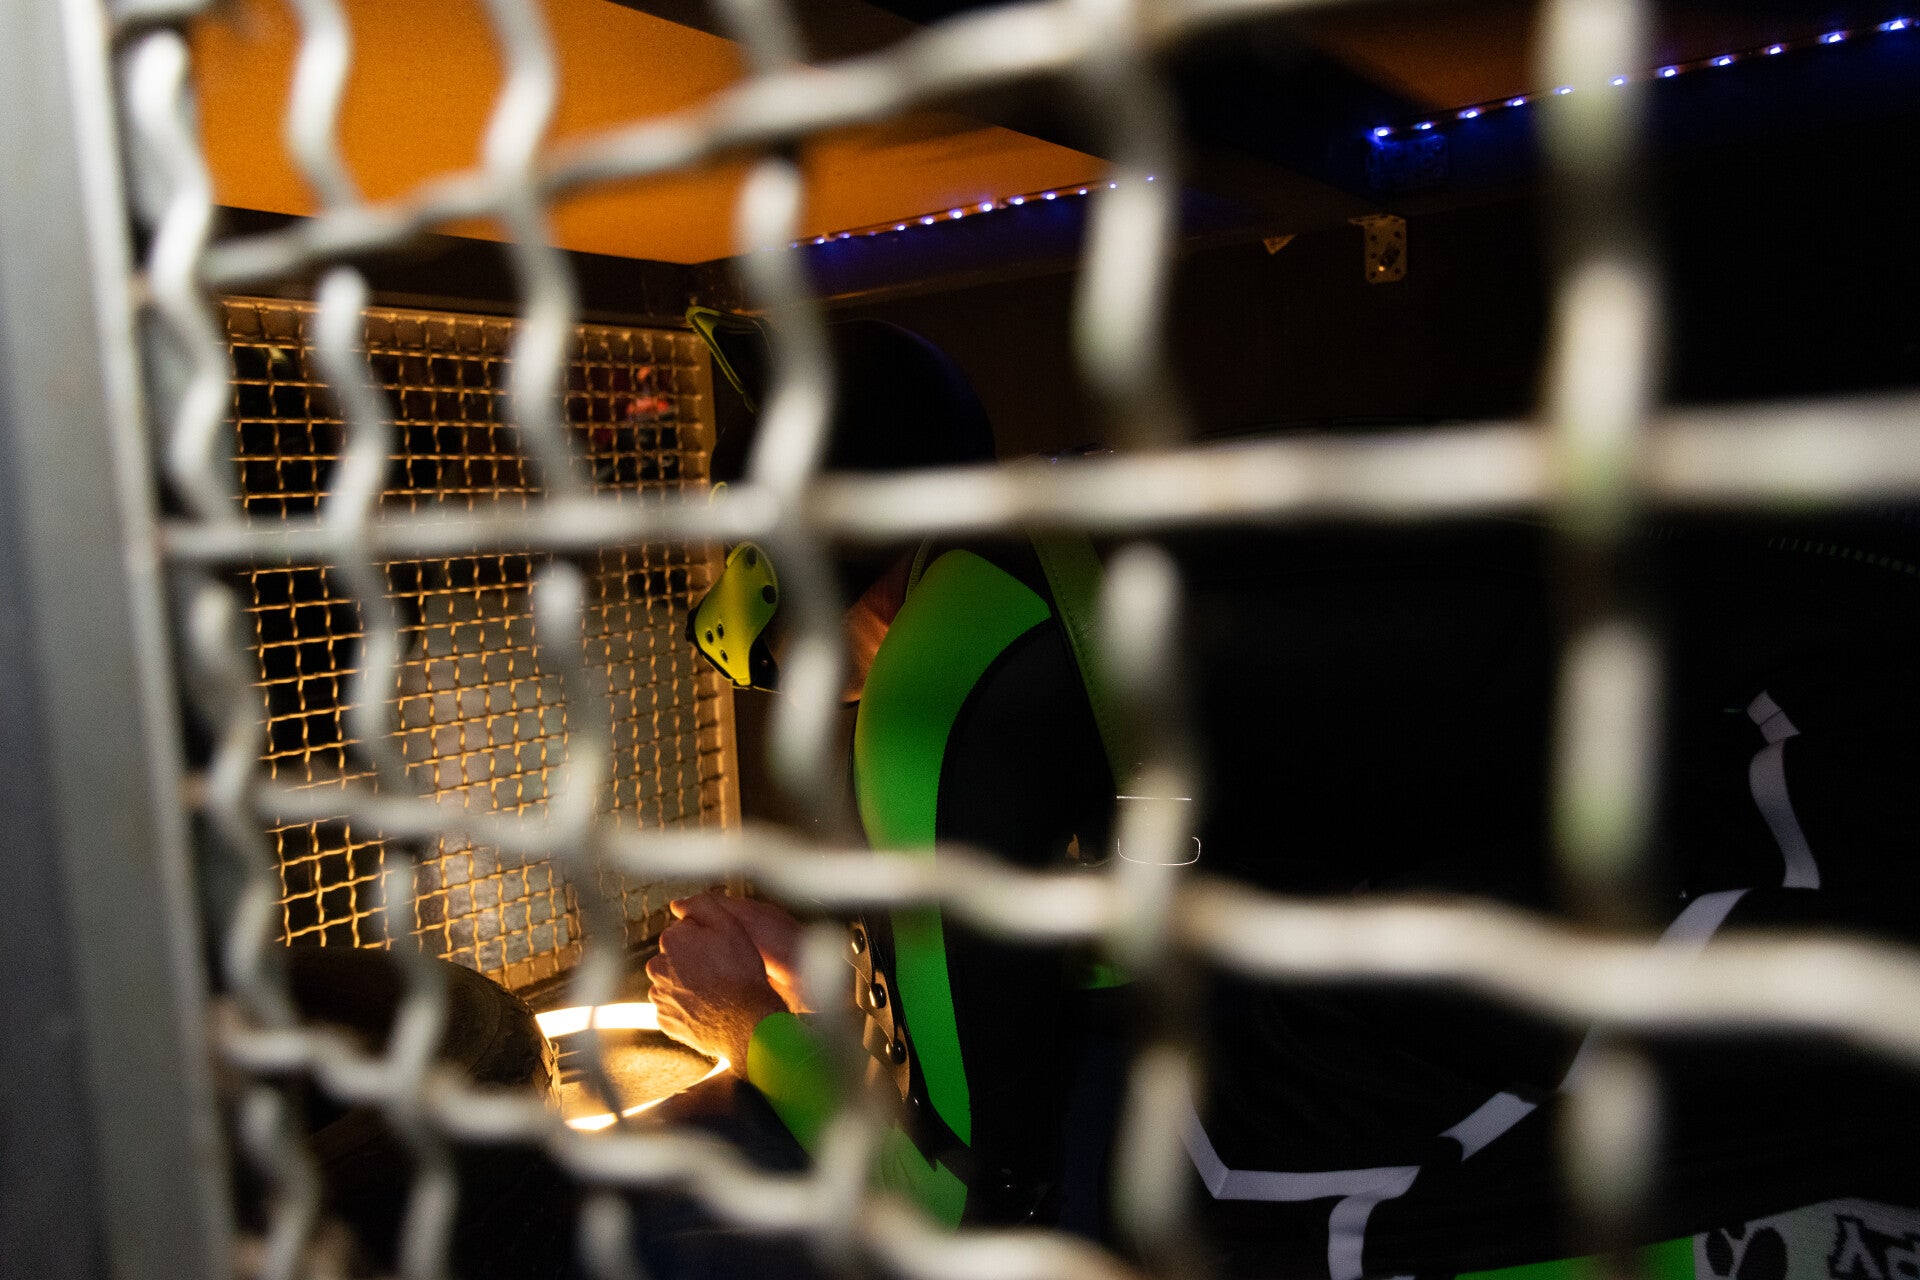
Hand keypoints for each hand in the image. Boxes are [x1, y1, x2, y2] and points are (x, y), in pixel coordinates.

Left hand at [645, 895, 787, 1070]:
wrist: (745, 1021)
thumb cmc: (740, 973)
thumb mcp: (730, 926)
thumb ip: (702, 906)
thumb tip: (678, 904)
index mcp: (670, 941)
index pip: (682, 932)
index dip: (703, 939)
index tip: (719, 950)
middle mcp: (657, 968)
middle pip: (674, 957)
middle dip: (691, 961)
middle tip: (719, 971)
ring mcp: (659, 997)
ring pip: (673, 983)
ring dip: (688, 984)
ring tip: (714, 991)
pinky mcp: (664, 1020)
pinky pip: (673, 1008)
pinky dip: (686, 1006)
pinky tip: (707, 1007)